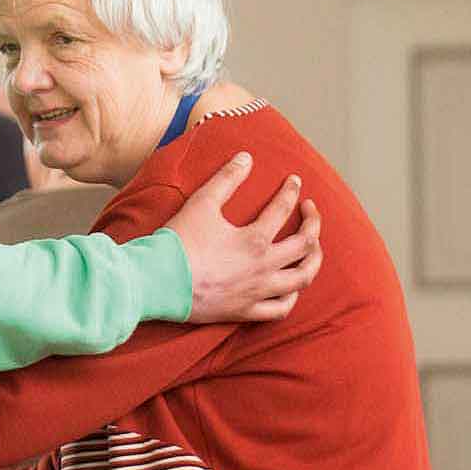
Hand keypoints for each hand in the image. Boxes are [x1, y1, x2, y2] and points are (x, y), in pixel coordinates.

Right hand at [166, 152, 323, 322]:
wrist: (157, 281)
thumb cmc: (178, 242)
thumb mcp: (201, 203)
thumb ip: (226, 178)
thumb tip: (246, 157)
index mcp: (254, 239)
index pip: (282, 209)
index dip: (291, 191)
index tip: (295, 181)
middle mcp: (263, 267)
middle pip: (305, 245)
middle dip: (313, 223)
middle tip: (310, 211)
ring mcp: (257, 291)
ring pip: (302, 279)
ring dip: (313, 261)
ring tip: (313, 249)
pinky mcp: (245, 311)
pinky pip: (280, 309)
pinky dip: (291, 296)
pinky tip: (291, 287)